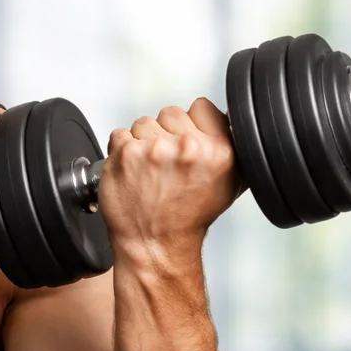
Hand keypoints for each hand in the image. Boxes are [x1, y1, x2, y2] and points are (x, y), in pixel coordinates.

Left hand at [97, 98, 242, 264]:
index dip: (192, 123)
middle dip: (166, 133)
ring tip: (149, 171)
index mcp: (218, 150)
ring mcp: (154, 149)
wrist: (155, 244)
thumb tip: (228, 121)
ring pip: (144, 123)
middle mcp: (188, 147)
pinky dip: (121, 152)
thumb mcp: (229, 183)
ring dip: (143, 142)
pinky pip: (120, 136)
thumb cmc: (188, 218)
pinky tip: (133, 173)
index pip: (201, 106)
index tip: (186, 141)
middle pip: (170, 113)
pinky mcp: (125, 154)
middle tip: (166, 164)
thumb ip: (230, 147)